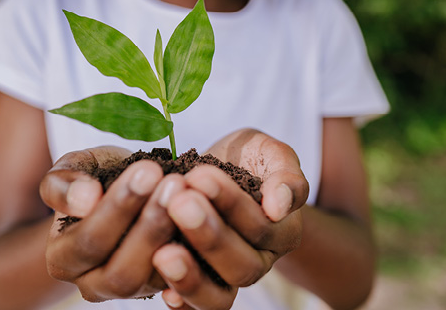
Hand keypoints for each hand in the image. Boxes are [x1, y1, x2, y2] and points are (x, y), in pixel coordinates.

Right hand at [40, 147, 184, 300]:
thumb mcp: (76, 167)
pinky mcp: (168, 287)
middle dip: (150, 226)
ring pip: (154, 280)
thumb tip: (85, 200)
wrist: (131, 189)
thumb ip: (64, 182)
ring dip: (175, 237)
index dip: (118, 208)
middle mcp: (95, 284)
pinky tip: (211, 217)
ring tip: (190, 196)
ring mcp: (135, 290)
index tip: (147, 171)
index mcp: (63, 258)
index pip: (89, 242)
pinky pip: (186, 285)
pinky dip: (199, 254)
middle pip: (121, 272)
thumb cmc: (98, 177)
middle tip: (174, 184)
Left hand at [153, 129, 308, 308]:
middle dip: (209, 236)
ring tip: (163, 252)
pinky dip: (181, 303)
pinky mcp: (201, 285)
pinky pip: (194, 308)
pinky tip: (161, 290)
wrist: (216, 170)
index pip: (262, 227)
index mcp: (283, 232)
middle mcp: (259, 261)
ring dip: (191, 275)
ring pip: (219, 296)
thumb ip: (285, 174)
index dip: (230, 203)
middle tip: (179, 203)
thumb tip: (279, 206)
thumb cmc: (245, 158)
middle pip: (243, 266)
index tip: (199, 175)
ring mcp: (228, 278)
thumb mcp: (268, 151)